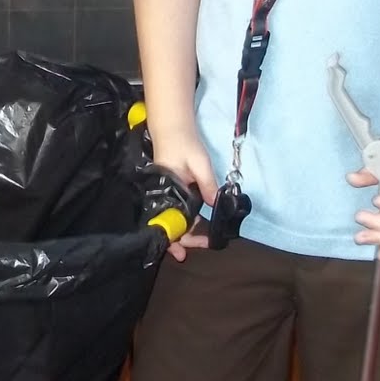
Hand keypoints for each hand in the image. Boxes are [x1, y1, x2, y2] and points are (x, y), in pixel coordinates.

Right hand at [148, 127, 218, 263]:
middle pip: (169, 225)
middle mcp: (163, 196)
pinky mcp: (172, 190)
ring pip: (173, 219)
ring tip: (201, 242)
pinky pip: (176, 210)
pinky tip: (196, 226)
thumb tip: (215, 204)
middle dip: (182, 240)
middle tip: (199, 249)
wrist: (172, 127)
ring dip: (185, 231)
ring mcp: (167, 194)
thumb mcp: (200, 164)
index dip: (174, 239)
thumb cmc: (184, 144)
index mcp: (166, 192)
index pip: (167, 222)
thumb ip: (207, 184)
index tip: (182, 253)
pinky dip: (186, 220)